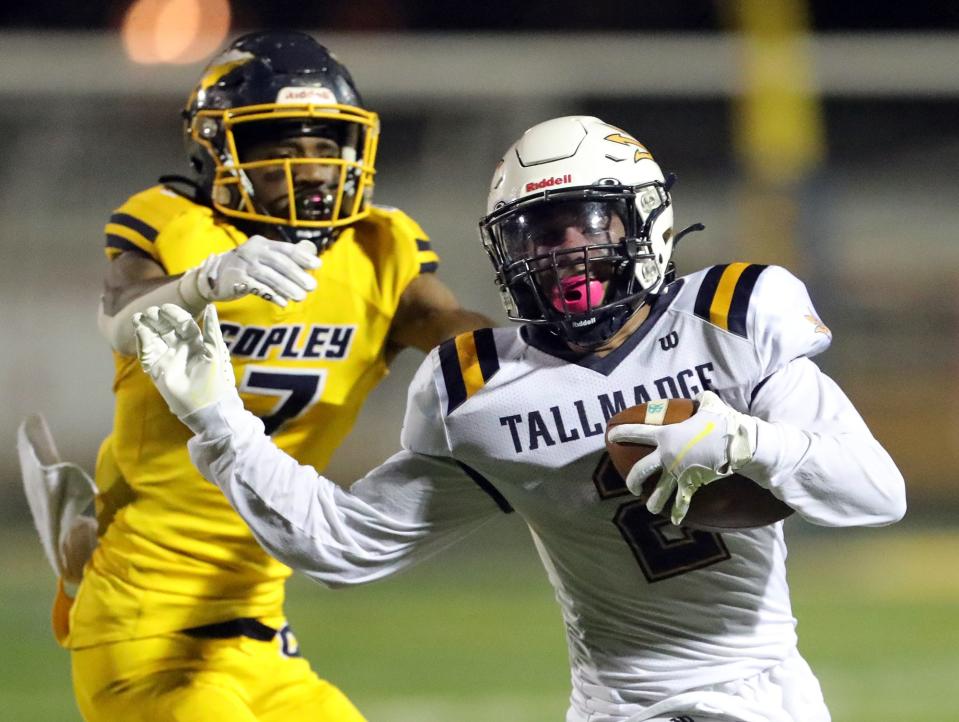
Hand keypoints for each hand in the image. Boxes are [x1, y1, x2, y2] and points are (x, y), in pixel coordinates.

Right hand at [134, 303, 235, 417]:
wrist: (207, 406)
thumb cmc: (216, 378)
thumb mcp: (215, 350)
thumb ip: (212, 329)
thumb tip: (211, 306)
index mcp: (196, 342)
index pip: (182, 323)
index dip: (174, 314)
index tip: (165, 308)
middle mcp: (180, 348)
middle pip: (165, 328)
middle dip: (157, 319)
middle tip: (151, 312)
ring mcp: (168, 358)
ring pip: (154, 338)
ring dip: (145, 327)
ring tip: (139, 317)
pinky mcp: (157, 370)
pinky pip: (147, 353)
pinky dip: (142, 342)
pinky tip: (140, 331)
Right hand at [180, 236, 319, 307]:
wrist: (213, 276)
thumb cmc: (247, 267)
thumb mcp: (264, 257)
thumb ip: (286, 256)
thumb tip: (311, 252)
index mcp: (262, 244)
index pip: (285, 248)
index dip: (302, 256)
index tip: (317, 265)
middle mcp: (252, 251)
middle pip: (278, 262)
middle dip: (297, 275)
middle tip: (312, 287)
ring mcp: (242, 265)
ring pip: (269, 276)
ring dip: (287, 287)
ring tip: (301, 298)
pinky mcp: (235, 280)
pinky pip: (257, 288)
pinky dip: (271, 295)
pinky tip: (283, 302)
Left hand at [605, 391, 757, 524]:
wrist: (737, 444)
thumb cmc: (722, 423)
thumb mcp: (710, 405)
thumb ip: (701, 400)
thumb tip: (700, 396)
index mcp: (667, 435)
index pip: (638, 432)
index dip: (622, 433)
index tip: (610, 436)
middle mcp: (666, 455)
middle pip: (640, 470)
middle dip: (632, 480)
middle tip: (632, 486)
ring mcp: (677, 472)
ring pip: (658, 492)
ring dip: (653, 502)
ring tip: (651, 508)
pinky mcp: (690, 484)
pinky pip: (682, 502)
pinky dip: (679, 512)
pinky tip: (676, 521)